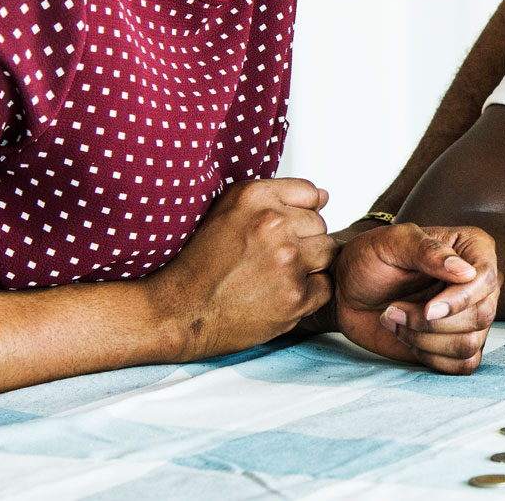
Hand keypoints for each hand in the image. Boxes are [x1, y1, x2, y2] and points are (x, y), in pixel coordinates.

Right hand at [144, 178, 335, 360]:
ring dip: (309, 266)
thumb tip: (325, 196)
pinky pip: (325, 286)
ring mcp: (287, 260)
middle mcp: (273, 224)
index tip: (278, 230)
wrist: (178, 312)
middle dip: (302, 241)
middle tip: (271, 259)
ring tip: (276, 276)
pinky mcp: (295, 296)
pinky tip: (279, 295)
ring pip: (327, 253)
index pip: (311, 193)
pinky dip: (309, 294)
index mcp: (254, 196)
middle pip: (320, 225)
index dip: (297, 214)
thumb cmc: (199, 264)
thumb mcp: (226, 212)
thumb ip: (276, 198)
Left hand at [333, 223, 499, 373]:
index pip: (486, 278)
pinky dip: (431, 358)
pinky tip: (408, 339)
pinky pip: (463, 364)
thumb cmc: (370, 259)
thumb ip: (428, 251)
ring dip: (425, 340)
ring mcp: (470, 315)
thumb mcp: (392, 242)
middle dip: (432, 323)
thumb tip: (466, 271)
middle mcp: (479, 283)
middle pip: (482, 315)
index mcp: (473, 248)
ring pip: (470, 344)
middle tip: (394, 309)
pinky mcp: (457, 344)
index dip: (460, 300)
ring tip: (395, 321)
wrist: (347, 290)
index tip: (427, 308)